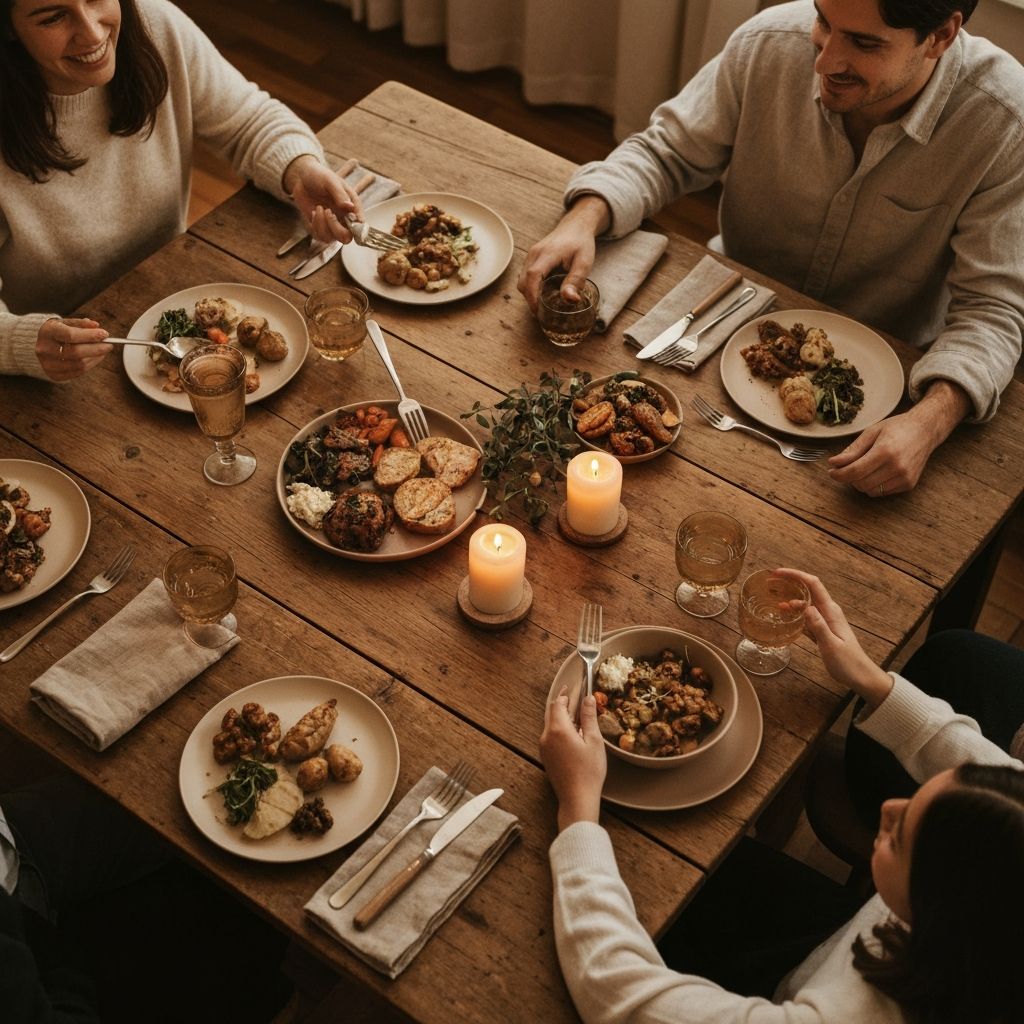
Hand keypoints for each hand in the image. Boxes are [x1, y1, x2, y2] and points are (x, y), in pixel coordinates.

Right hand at [35, 317, 111, 380]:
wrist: (39, 344)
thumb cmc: (57, 331)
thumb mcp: (66, 322)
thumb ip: (81, 324)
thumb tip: (96, 326)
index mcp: (47, 332)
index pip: (70, 335)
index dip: (90, 335)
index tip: (105, 334)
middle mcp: (44, 349)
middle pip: (76, 352)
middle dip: (96, 349)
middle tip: (109, 345)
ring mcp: (48, 364)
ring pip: (79, 364)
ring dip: (96, 358)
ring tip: (103, 350)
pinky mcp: (54, 375)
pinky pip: (78, 373)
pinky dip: (90, 365)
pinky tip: (95, 358)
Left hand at [283, 155, 362, 243]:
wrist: (301, 177)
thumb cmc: (319, 176)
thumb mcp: (330, 181)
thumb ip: (340, 195)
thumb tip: (350, 207)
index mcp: (353, 207)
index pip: (361, 225)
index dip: (358, 230)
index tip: (351, 224)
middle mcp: (344, 219)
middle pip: (347, 237)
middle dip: (337, 229)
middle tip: (328, 212)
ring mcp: (332, 225)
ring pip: (332, 239)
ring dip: (323, 225)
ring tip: (319, 208)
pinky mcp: (320, 227)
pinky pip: (320, 236)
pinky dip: (316, 225)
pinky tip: (314, 211)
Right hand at [517, 196, 608, 312]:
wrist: (576, 226)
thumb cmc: (581, 243)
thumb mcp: (584, 262)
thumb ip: (575, 281)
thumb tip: (570, 300)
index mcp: (547, 254)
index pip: (532, 277)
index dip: (532, 297)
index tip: (538, 311)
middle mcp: (534, 254)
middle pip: (523, 281)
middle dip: (530, 299)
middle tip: (543, 312)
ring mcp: (530, 255)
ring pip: (522, 280)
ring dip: (530, 293)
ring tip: (543, 304)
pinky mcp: (531, 258)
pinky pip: (525, 276)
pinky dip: (530, 287)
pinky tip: (542, 293)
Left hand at [540, 689, 606, 831]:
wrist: (576, 798)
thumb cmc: (589, 771)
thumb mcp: (594, 741)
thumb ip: (589, 717)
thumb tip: (589, 698)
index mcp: (558, 729)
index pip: (558, 704)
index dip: (565, 694)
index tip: (571, 687)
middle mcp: (547, 736)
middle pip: (551, 712)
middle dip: (562, 703)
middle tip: (573, 697)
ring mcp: (544, 747)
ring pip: (550, 724)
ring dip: (561, 717)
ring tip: (577, 716)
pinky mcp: (545, 757)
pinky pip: (550, 736)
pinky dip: (559, 729)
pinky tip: (572, 734)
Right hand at [772, 568, 892, 707]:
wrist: (860, 676)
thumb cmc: (848, 662)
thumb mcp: (831, 645)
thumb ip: (818, 626)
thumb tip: (805, 607)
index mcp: (831, 612)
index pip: (813, 584)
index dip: (795, 575)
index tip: (778, 573)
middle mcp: (828, 611)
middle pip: (808, 589)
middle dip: (790, 582)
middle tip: (771, 581)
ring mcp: (826, 620)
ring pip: (806, 603)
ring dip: (790, 598)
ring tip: (773, 600)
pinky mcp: (823, 629)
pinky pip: (806, 616)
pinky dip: (794, 613)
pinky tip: (784, 616)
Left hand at [827, 381, 969, 495]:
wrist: (925, 430)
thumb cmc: (896, 428)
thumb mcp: (872, 432)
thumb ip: (853, 450)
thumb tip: (834, 463)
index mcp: (885, 451)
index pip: (855, 472)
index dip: (839, 474)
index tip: (831, 472)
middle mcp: (897, 467)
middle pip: (861, 484)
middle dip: (849, 478)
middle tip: (846, 468)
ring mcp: (905, 477)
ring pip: (870, 491)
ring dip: (861, 483)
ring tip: (863, 468)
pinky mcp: (909, 484)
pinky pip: (882, 492)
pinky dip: (874, 486)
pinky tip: (876, 472)